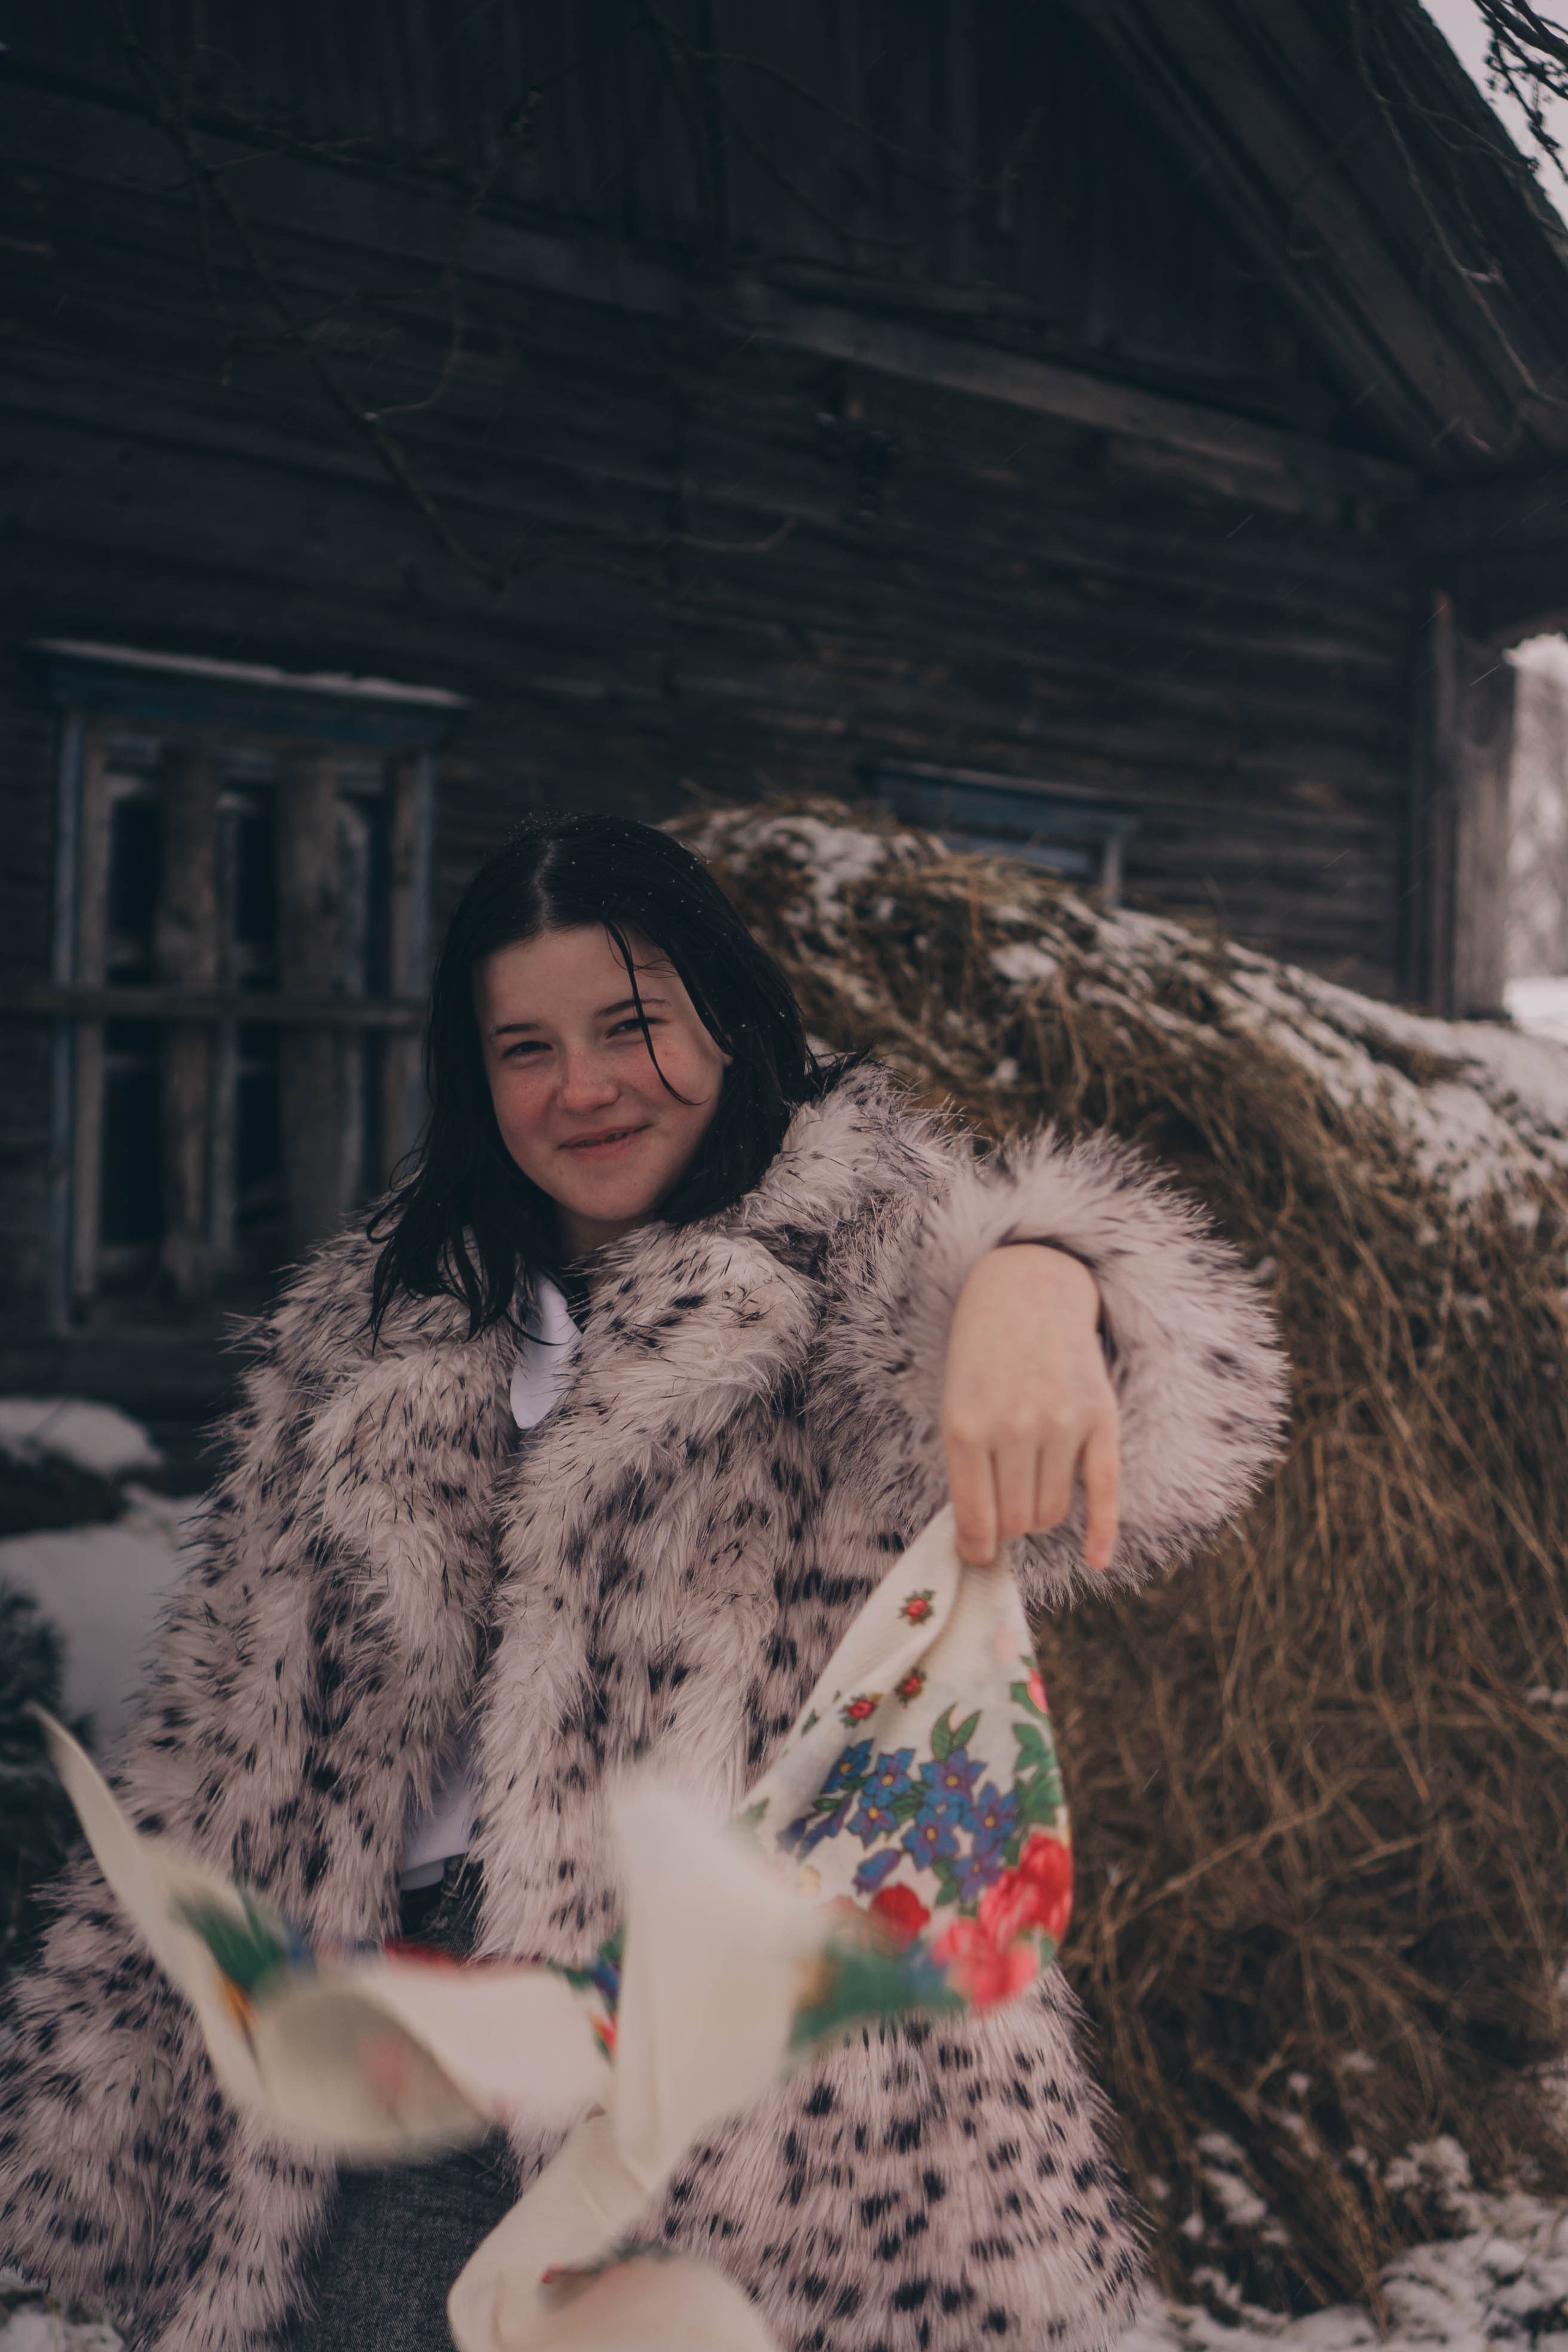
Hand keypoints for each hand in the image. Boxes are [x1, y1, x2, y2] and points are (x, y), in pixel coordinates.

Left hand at [940, 1246, 1119, 1569]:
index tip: (976, 1555)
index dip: (975, 1548)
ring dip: (1039, 1516)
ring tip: (1028, 1490)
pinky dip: (1101, 1534)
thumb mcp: (955, 1405)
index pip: (976, 1518)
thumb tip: (980, 1539)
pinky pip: (1106, 1491)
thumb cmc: (981, 1356)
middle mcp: (1016, 1427)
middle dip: (1007, 1528)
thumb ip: (967, 1466)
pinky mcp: (1102, 1417)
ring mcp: (1064, 1422)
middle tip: (1003, 1509)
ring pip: (1053, 1512)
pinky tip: (1096, 1560)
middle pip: (1017, 1521)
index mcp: (967, 1427)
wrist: (1026, 1291)